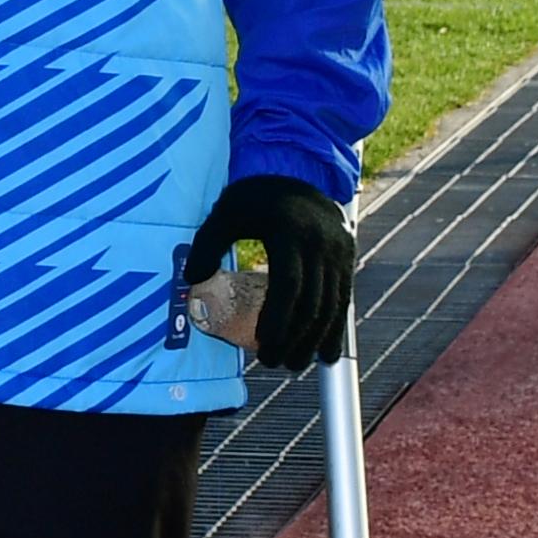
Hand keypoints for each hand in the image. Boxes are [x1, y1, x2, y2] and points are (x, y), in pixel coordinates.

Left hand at [187, 173, 355, 368]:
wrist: (298, 173)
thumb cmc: (254, 198)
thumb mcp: (225, 212)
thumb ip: (206, 245)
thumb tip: (192, 281)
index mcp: (290, 232)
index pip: (287, 285)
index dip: (277, 318)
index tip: (264, 345)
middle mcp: (320, 244)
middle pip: (311, 302)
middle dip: (295, 339)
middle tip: (274, 363)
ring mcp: (338, 252)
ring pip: (331, 306)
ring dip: (315, 340)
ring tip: (296, 364)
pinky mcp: (346, 258)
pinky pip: (343, 299)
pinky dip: (336, 329)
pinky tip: (327, 353)